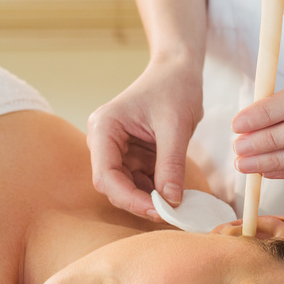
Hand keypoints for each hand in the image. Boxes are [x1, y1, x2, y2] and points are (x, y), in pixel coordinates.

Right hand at [87, 58, 203, 218]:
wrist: (179, 69)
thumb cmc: (174, 87)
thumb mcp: (175, 126)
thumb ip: (171, 164)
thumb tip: (171, 202)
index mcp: (104, 128)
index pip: (106, 175)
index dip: (130, 198)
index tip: (159, 211)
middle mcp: (103, 140)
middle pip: (113, 185)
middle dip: (139, 201)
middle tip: (170, 213)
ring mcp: (116, 148)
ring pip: (126, 186)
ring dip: (149, 197)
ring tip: (175, 204)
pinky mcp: (131, 153)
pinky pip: (139, 179)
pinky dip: (155, 189)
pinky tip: (173, 193)